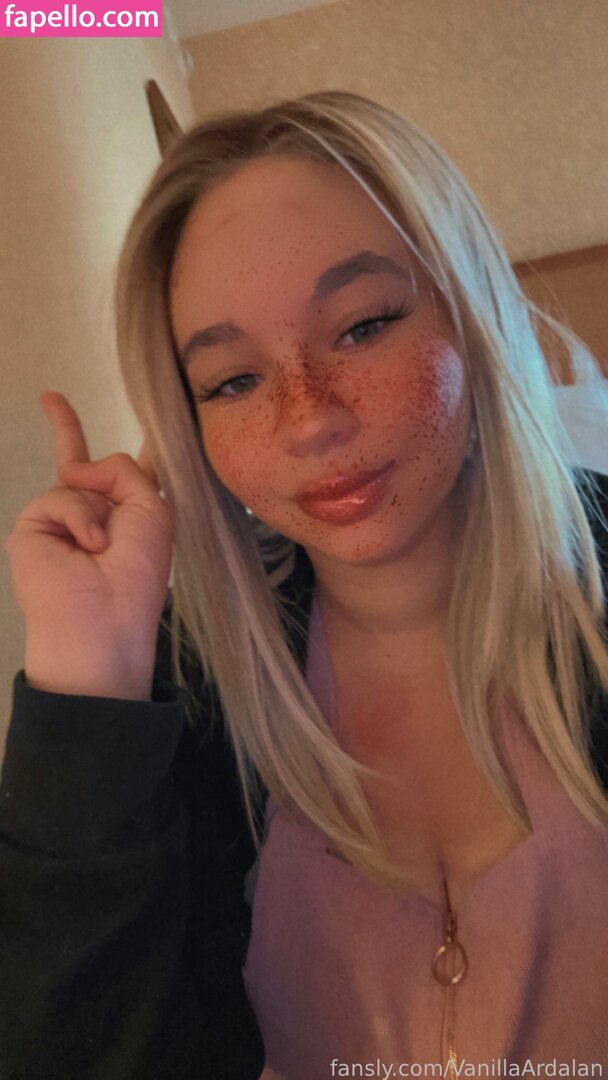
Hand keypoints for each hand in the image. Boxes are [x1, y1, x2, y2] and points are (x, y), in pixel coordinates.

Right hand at [4, 392, 174, 697]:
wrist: (100, 621)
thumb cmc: (136, 574)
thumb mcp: (151, 511)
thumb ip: (123, 470)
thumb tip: (72, 466)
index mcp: (131, 516)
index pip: (128, 475)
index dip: (133, 452)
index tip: (138, 428)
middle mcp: (96, 514)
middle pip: (83, 465)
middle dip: (66, 427)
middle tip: (50, 397)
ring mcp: (62, 519)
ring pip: (76, 477)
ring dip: (95, 508)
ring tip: (101, 548)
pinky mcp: (35, 525)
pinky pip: (59, 494)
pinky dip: (77, 517)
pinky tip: (85, 546)